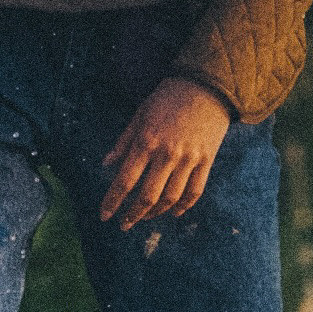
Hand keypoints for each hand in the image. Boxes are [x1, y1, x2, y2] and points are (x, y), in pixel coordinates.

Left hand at [100, 77, 233, 229]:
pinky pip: (195, 191)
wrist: (208, 86)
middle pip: (147, 196)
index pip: (124, 181)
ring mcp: (190, 159)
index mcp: (146, 143)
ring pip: (171, 197)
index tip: (104, 215)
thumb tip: (106, 165)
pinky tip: (172, 212)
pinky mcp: (207, 160)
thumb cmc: (168, 99)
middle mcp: (167, 155)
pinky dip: (183, 206)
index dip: (112, 202)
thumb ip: (123, 142)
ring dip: (155, 213)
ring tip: (144, 217)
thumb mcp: (139, 116)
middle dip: (132, 214)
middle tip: (123, 224)